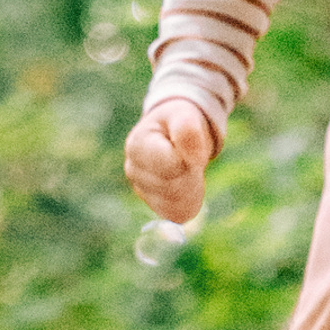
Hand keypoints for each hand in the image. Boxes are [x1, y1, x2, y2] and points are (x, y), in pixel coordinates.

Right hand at [126, 99, 217, 220]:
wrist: (172, 133)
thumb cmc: (178, 122)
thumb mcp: (184, 115)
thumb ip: (187, 130)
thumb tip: (195, 159)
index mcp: (137, 146)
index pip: (169, 166)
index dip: (188, 159)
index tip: (189, 148)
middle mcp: (133, 171)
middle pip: (173, 187)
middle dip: (191, 173)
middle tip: (191, 157)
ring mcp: (142, 190)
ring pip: (176, 203)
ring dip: (192, 187)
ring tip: (188, 168)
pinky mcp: (155, 205)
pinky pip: (178, 213)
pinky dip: (190, 200)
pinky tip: (187, 184)